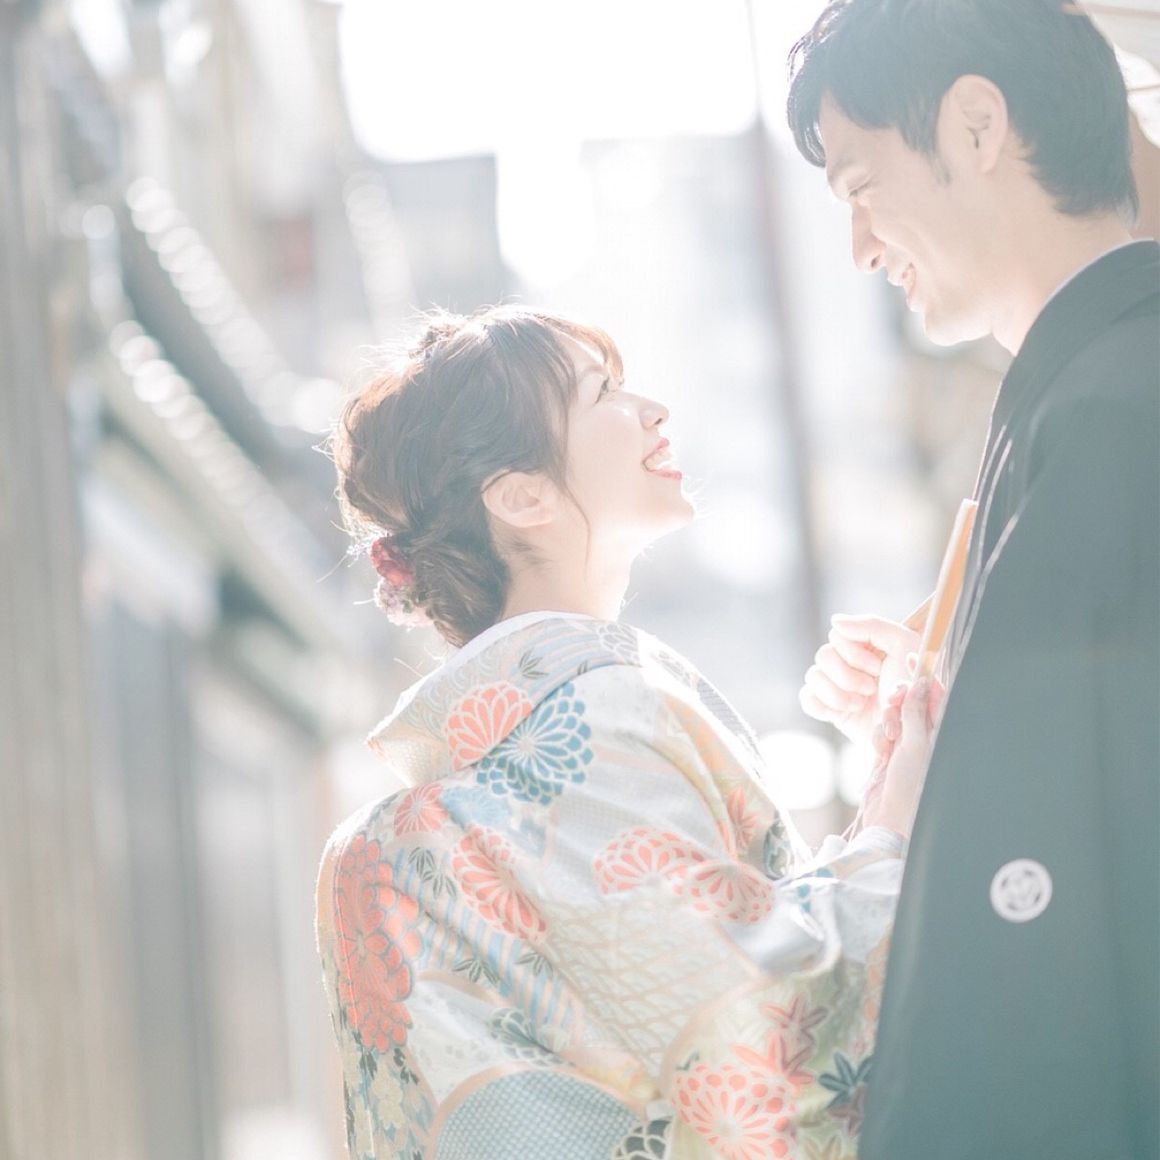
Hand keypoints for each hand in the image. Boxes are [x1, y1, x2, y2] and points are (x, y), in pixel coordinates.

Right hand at [799, 615, 919, 745]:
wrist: (908, 733)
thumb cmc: (914, 690)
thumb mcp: (905, 646)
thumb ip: (872, 625)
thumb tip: (834, 621)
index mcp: (866, 645)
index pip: (838, 634)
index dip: (854, 653)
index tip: (877, 668)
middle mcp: (848, 662)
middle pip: (823, 655)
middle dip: (848, 676)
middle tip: (870, 690)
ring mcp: (836, 685)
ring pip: (813, 676)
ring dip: (838, 694)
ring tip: (860, 705)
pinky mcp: (829, 708)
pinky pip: (807, 698)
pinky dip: (823, 705)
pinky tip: (842, 712)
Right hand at [862, 677, 944, 838]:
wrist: (889, 818)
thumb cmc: (910, 786)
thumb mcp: (915, 744)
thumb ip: (916, 712)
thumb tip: (921, 683)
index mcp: (941, 733)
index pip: (936, 696)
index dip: (925, 676)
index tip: (912, 657)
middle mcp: (926, 737)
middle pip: (912, 702)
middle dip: (900, 702)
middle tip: (894, 704)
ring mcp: (907, 744)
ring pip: (893, 715)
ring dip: (887, 723)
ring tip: (888, 742)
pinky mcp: (888, 753)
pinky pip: (881, 731)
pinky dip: (878, 738)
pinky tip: (881, 754)